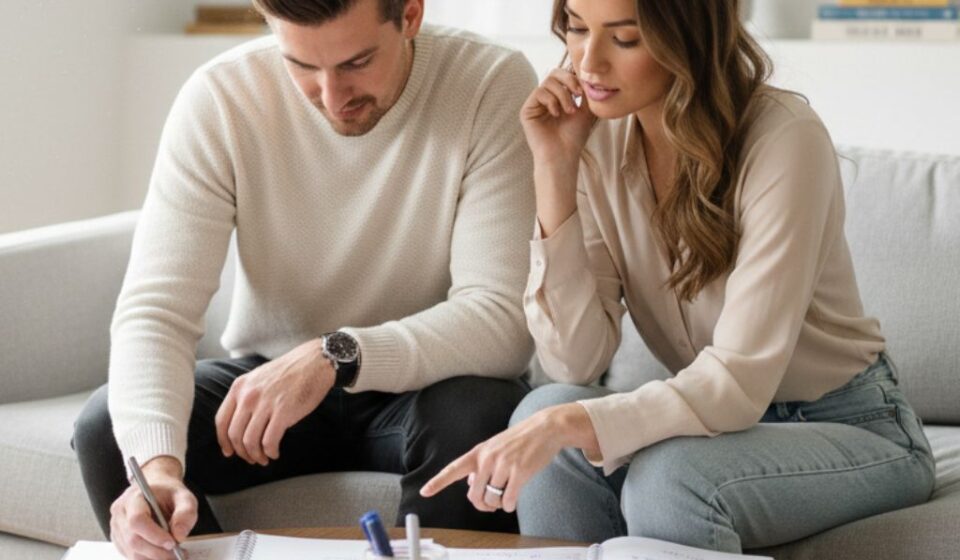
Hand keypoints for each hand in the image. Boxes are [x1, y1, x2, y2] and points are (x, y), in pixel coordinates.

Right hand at [110, 456, 196, 559]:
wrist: (156, 490)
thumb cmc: (168, 493)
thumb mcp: (184, 496)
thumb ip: (186, 512)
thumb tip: (179, 535)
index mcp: (133, 498)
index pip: (137, 520)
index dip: (154, 535)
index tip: (172, 543)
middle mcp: (120, 513)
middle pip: (133, 540)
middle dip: (157, 551)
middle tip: (177, 554)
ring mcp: (117, 527)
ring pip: (131, 551)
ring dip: (153, 558)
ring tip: (173, 555)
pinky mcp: (119, 540)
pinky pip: (131, 555)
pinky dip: (148, 558)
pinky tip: (162, 554)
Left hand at [215, 338, 334, 464]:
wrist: (315, 361)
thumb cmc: (290, 371)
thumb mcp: (258, 378)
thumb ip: (246, 396)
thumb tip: (240, 423)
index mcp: (239, 387)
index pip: (221, 421)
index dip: (223, 441)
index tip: (229, 451)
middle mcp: (248, 396)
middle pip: (234, 435)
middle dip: (242, 452)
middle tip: (251, 458)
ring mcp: (265, 404)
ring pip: (250, 441)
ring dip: (256, 455)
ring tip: (264, 458)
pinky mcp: (283, 412)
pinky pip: (269, 441)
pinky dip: (270, 452)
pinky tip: (275, 452)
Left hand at [419, 403, 599, 512]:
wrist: (545, 428)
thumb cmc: (520, 439)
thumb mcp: (495, 447)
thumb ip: (481, 464)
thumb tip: (472, 484)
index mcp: (479, 452)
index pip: (453, 469)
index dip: (438, 482)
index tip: (424, 492)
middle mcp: (488, 459)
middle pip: (474, 495)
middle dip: (482, 504)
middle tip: (491, 504)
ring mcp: (503, 465)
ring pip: (491, 499)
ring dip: (498, 505)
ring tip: (505, 498)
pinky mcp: (520, 472)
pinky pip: (508, 500)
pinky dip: (509, 505)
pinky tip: (513, 501)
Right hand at [520, 68, 596, 168]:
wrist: (563, 155)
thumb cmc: (574, 137)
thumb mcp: (586, 110)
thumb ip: (585, 91)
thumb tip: (585, 74)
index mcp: (558, 98)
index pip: (562, 76)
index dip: (573, 77)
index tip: (583, 90)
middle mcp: (545, 99)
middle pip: (553, 73)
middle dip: (568, 80)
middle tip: (577, 94)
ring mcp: (535, 104)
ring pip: (547, 82)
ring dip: (562, 95)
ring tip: (569, 111)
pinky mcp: (526, 110)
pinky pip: (538, 92)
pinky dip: (551, 101)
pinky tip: (556, 114)